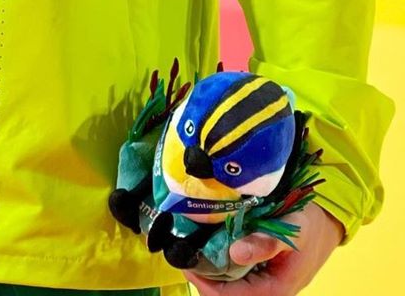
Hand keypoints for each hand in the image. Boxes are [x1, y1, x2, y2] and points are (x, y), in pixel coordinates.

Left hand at [183, 204, 343, 295]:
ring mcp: (263, 284)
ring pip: (228, 285)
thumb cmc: (311, 225)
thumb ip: (265, 242)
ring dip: (210, 269)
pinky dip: (220, 262)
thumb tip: (235, 252)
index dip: (204, 282)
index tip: (186, 262)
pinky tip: (210, 245)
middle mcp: (267, 292)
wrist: (327, 222)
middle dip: (203, 276)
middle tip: (185, 251)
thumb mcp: (291, 229)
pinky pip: (235, 275)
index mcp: (275, 290)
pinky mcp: (260, 274)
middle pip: (225, 294)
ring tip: (193, 247)